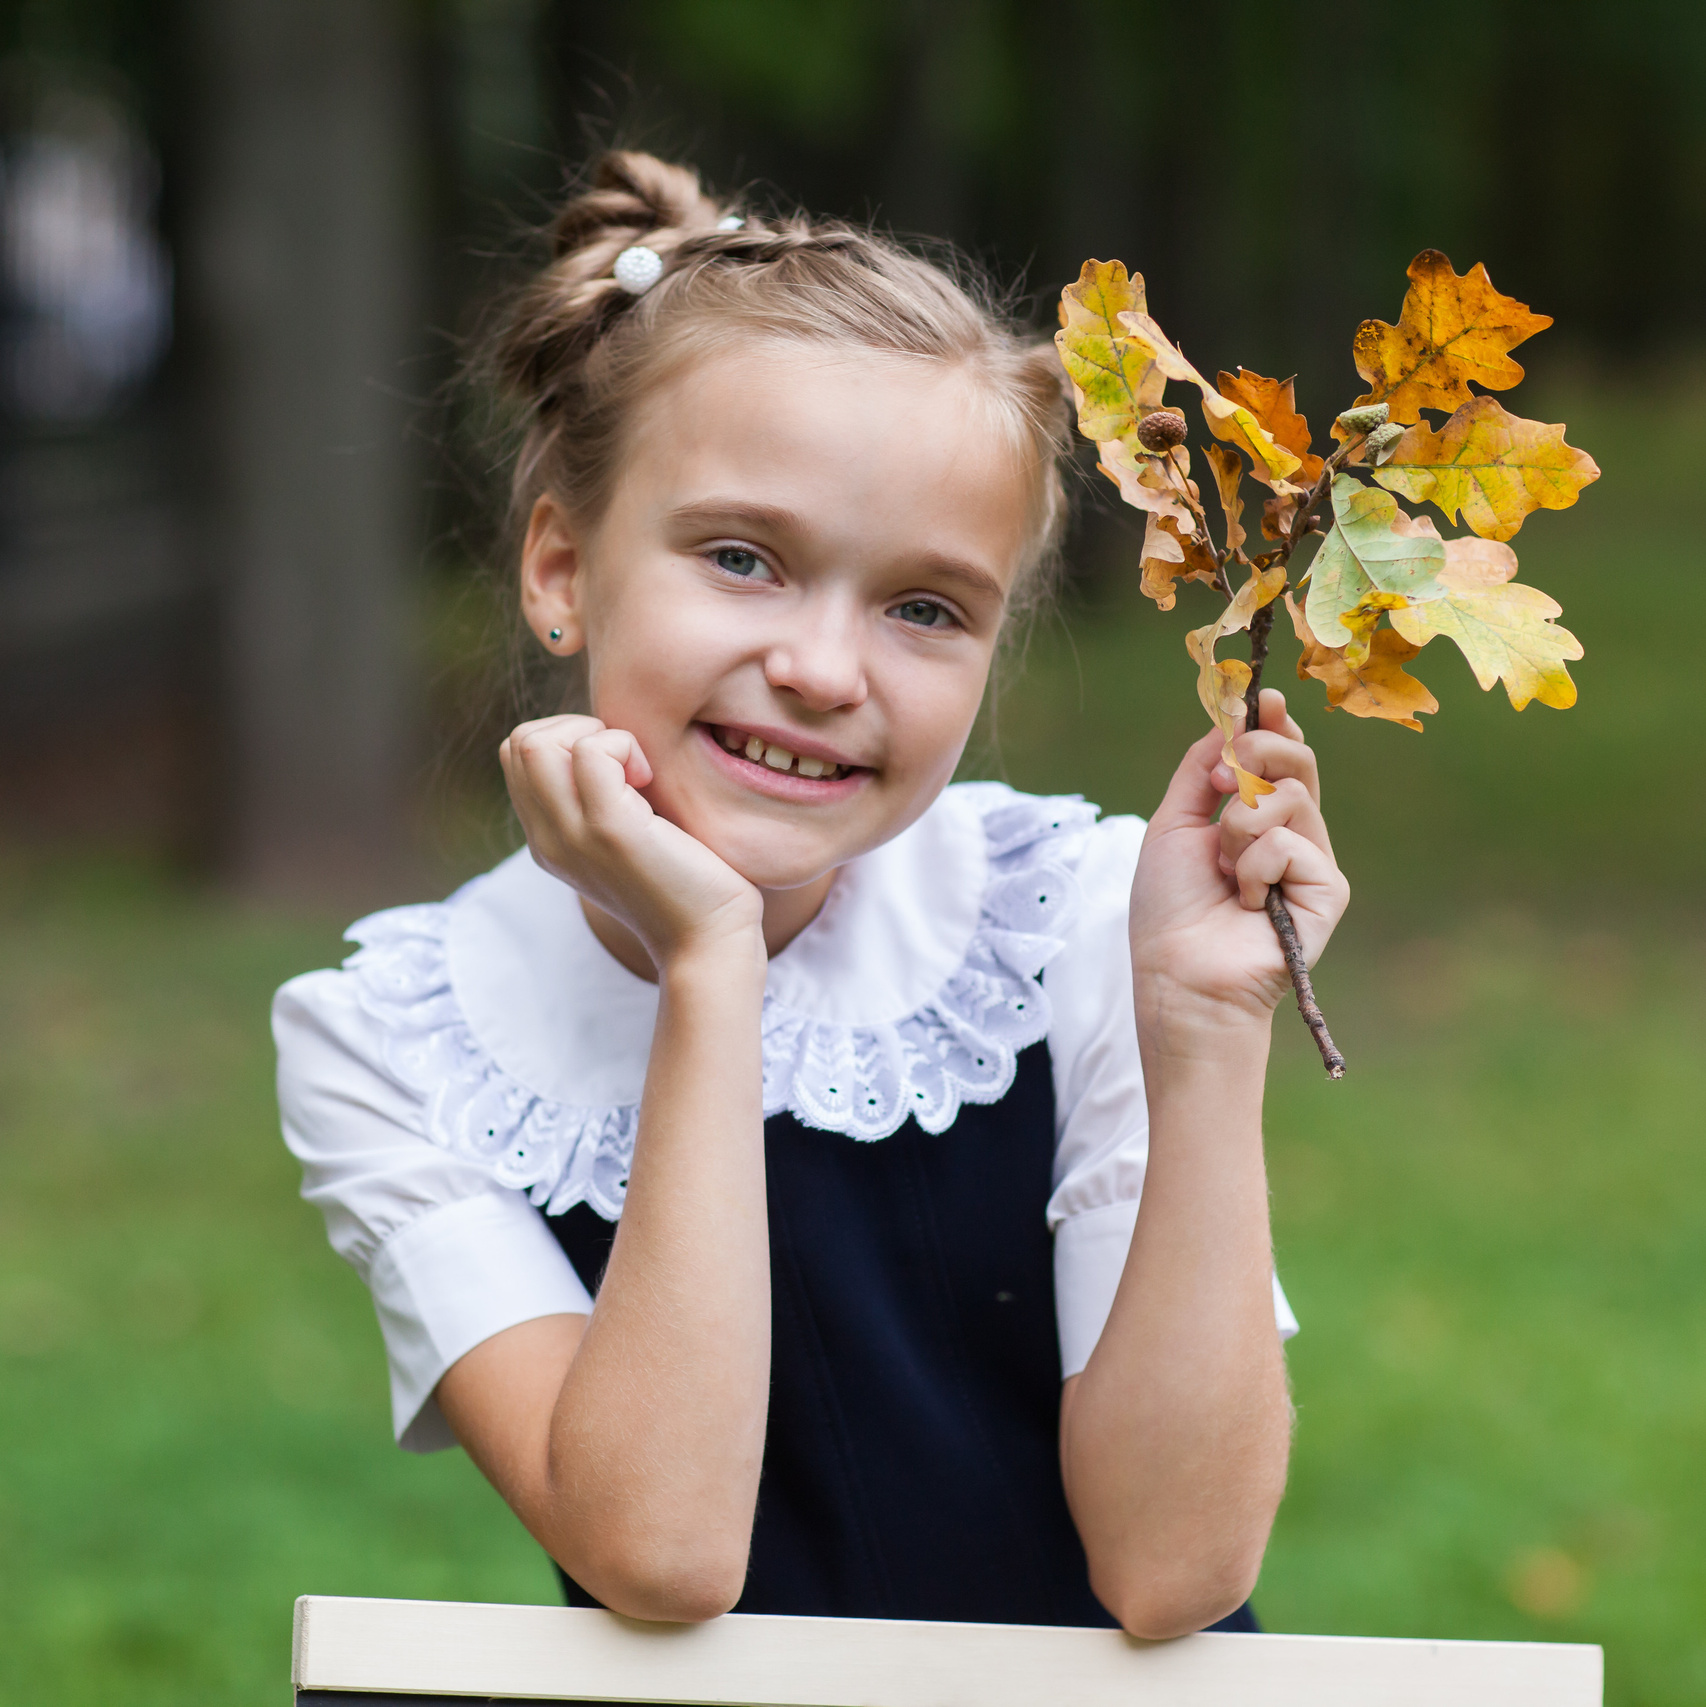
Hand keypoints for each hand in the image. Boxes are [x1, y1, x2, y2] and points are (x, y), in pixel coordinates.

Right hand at [500, 716, 761, 970]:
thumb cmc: (686, 884)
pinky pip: (590, 752)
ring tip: (638, 773)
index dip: (566, 739)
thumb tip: (609, 743)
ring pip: (536, 743)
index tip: (618, 769)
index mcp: (548, 841)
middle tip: (627, 765)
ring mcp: (572, 836)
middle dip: (575, 729)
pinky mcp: (609, 829)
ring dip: (597, 735)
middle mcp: (547, 840)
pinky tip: (650, 781)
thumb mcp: (626, 837)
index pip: (517, 756)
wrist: (708, 941)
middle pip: (518, 743)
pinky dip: (623, 745)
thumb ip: (602, 800)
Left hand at [1129, 690, 1348, 1037]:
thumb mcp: (1173, 825)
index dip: (1275, 726)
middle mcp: (1291, 835)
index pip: (1281, 758)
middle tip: (1220, 788)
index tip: (1262, 702)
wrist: (1178, 972)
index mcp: (1256, 819)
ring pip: (1292, 797)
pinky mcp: (1328, 891)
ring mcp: (1313, 862)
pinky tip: (1246, 901)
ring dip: (1238, 827)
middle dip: (1255, 758)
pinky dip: (1255, 866)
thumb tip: (1229, 720)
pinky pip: (1293, 843)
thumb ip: (1199, 770)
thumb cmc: (1169, 909)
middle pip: (1299, 763)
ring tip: (1224, 871)